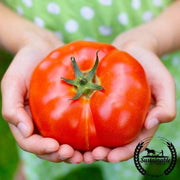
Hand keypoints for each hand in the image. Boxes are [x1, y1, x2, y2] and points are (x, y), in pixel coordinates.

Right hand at [1, 35, 82, 163]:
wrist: (43, 49)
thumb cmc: (25, 64)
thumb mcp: (12, 82)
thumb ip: (12, 107)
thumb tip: (24, 131)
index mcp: (25, 120)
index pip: (31, 142)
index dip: (42, 149)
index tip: (56, 147)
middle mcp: (40, 123)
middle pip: (49, 148)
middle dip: (60, 155)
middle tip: (75, 155)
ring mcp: (55, 118)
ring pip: (63, 142)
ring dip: (74, 152)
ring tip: (86, 155)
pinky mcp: (69, 109)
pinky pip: (75, 128)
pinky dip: (82, 138)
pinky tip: (93, 141)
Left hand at [83, 28, 175, 162]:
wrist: (133, 50)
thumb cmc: (150, 66)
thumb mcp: (164, 83)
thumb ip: (166, 104)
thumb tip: (154, 123)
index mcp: (143, 120)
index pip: (135, 143)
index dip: (124, 153)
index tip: (109, 157)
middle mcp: (127, 119)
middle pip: (116, 143)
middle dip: (105, 154)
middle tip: (91, 156)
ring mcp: (113, 111)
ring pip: (103, 134)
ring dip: (92, 146)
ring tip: (80, 152)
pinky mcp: (102, 101)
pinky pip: (93, 115)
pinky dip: (86, 127)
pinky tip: (75, 131)